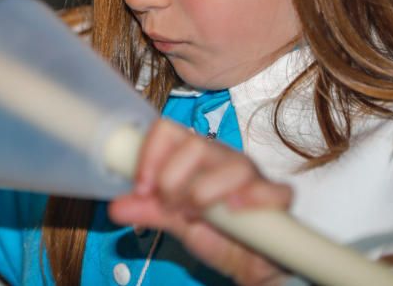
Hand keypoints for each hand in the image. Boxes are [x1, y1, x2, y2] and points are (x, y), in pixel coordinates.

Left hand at [108, 119, 292, 285]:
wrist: (250, 262)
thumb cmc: (216, 233)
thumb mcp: (176, 222)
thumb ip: (149, 210)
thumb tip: (116, 206)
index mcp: (196, 157)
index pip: (169, 131)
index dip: (151, 155)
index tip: (142, 187)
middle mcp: (223, 159)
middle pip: (197, 146)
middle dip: (174, 178)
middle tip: (170, 205)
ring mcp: (252, 177)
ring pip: (234, 165)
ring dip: (207, 190)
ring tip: (197, 213)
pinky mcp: (276, 199)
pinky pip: (275, 190)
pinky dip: (256, 197)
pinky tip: (237, 209)